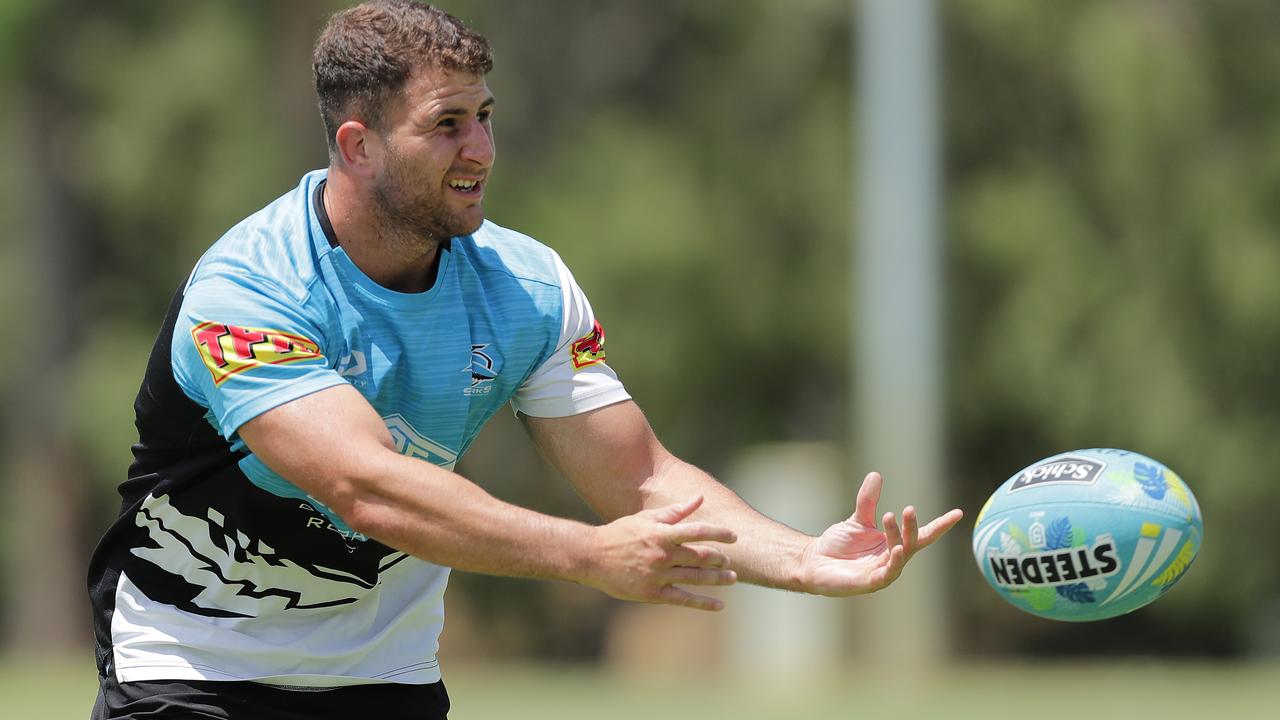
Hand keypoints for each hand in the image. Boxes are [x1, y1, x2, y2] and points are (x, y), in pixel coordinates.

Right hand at [583, 496, 737, 610]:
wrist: (592, 557)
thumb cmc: (620, 533)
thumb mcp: (647, 519)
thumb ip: (675, 511)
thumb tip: (699, 498)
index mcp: (661, 534)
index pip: (697, 531)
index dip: (718, 534)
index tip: (734, 536)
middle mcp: (662, 555)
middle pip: (700, 557)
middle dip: (719, 559)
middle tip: (729, 561)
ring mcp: (658, 576)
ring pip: (695, 578)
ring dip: (717, 579)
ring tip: (733, 578)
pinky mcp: (653, 594)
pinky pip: (683, 599)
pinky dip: (703, 603)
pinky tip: (719, 605)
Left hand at [801, 472, 962, 596]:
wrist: (813, 561)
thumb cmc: (838, 545)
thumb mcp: (857, 520)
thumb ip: (868, 501)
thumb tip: (876, 474)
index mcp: (894, 545)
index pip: (922, 535)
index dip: (940, 525)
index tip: (958, 513)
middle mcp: (892, 559)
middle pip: (911, 543)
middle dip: (912, 526)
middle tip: (909, 508)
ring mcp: (882, 573)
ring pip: (899, 555)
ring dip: (899, 538)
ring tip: (891, 518)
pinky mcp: (869, 583)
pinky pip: (886, 575)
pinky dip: (893, 563)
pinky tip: (895, 550)